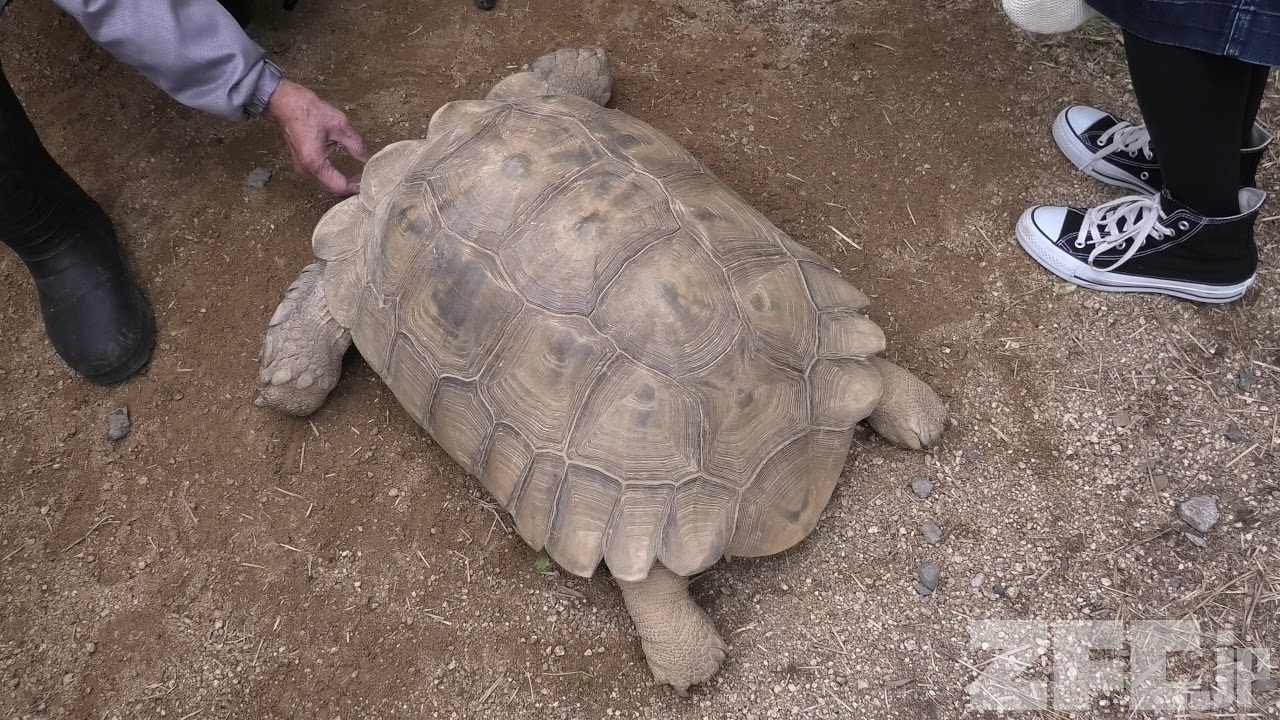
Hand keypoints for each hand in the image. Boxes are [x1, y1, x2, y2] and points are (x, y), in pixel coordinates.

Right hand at [263, 79, 371, 195]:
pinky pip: (322, 178)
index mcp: (315, 163)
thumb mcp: (340, 126)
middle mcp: (307, 171)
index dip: (356, 187)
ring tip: (362, 177)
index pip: (340, 187)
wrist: (284, 102)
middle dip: (352, 188)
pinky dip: (336, 178)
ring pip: (328, 185)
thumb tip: (371, 159)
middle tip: (370, 180)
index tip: (371, 181)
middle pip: (333, 190)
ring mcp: (303, 168)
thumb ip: (357, 145)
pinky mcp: (303, 164)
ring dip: (344, 184)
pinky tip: (348, 172)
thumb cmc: (309, 111)